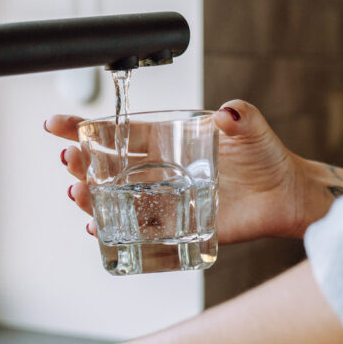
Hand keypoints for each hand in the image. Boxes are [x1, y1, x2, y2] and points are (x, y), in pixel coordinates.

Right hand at [45, 99, 328, 241]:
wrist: (285, 195)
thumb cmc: (266, 157)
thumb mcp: (252, 129)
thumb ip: (240, 117)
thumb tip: (228, 113)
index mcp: (167, 141)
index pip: (119, 132)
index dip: (86, 128)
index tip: (57, 126)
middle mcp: (159, 171)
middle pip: (109, 167)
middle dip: (82, 163)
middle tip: (68, 160)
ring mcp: (164, 199)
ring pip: (117, 199)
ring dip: (91, 197)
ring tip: (77, 193)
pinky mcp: (177, 226)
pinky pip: (139, 230)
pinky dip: (116, 230)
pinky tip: (98, 227)